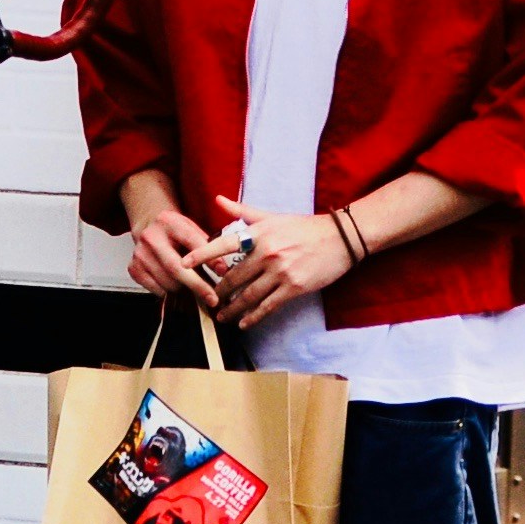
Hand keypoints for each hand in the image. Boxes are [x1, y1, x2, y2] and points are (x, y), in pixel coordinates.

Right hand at [123, 205, 215, 303]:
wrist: (148, 228)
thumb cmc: (176, 232)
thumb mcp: (193, 229)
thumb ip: (208, 246)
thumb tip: (222, 270)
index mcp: (169, 222)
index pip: (191, 241)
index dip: (208, 258)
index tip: (222, 274)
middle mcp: (150, 237)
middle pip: (175, 267)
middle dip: (197, 285)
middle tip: (212, 299)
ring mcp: (139, 254)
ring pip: (167, 282)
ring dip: (184, 290)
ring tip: (194, 287)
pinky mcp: (133, 268)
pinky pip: (156, 289)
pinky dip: (170, 292)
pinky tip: (177, 285)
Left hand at [182, 198, 352, 329]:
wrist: (341, 238)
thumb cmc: (304, 227)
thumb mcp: (273, 217)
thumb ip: (243, 212)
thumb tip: (218, 200)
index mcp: (259, 234)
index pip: (223, 244)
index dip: (201, 254)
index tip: (183, 263)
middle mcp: (267, 253)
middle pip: (234, 277)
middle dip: (218, 291)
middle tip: (206, 299)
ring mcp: (281, 272)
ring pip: (249, 295)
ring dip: (232, 308)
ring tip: (221, 316)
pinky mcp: (294, 287)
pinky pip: (269, 305)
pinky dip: (254, 316)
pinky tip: (243, 323)